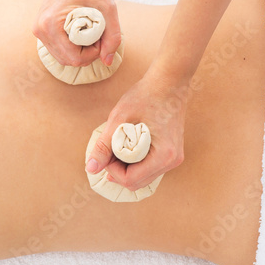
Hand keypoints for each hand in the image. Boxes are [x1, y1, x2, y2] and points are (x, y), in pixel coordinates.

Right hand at [33, 0, 120, 67]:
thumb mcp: (108, 8)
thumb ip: (112, 36)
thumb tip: (107, 62)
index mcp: (51, 25)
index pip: (74, 58)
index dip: (93, 53)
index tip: (101, 36)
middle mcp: (40, 30)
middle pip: (67, 60)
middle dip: (86, 53)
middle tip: (97, 35)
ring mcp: (38, 30)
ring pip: (62, 57)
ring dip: (79, 51)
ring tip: (89, 32)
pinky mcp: (40, 29)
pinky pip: (57, 48)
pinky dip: (71, 46)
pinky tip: (80, 31)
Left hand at [85, 68, 191, 190]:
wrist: (168, 81)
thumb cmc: (145, 96)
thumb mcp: (119, 120)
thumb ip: (104, 146)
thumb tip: (91, 168)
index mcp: (164, 156)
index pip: (130, 180)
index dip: (111, 170)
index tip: (105, 152)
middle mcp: (173, 161)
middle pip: (137, 183)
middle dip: (117, 171)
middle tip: (108, 150)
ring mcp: (174, 158)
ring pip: (143, 177)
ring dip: (125, 168)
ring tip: (117, 147)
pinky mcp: (172, 153)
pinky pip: (149, 168)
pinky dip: (135, 163)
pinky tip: (126, 148)